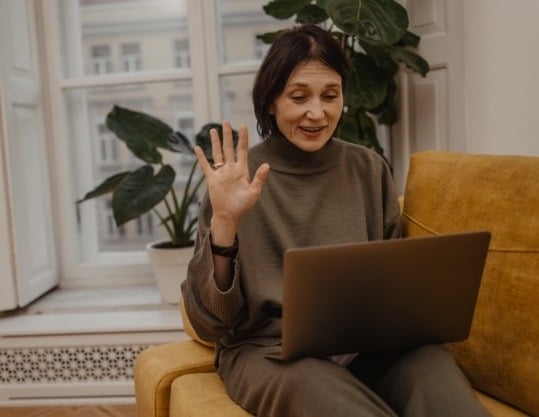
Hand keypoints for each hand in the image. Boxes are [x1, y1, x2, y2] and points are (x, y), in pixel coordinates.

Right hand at [194, 121, 269, 243]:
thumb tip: (267, 165)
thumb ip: (259, 178)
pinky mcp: (211, 179)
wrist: (229, 215)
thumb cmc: (243, 206)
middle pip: (228, 148)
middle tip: (226, 121)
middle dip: (227, 135)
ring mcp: (220, 173)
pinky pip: (205, 165)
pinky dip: (201, 157)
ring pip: (217, 153)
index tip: (242, 125)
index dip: (242, 138)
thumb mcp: (254, 192)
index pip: (242, 150)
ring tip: (213, 130)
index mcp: (242, 170)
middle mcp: (231, 168)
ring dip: (215, 142)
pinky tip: (197, 148)